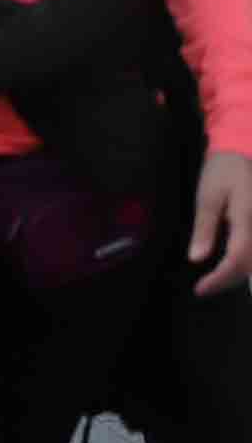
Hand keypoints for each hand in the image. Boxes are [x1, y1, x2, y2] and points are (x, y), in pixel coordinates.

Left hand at [196, 150, 251, 297]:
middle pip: (251, 266)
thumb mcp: (208, 196)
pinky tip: (230, 266)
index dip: (220, 278)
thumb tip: (197, 258)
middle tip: (205, 288)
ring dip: (239, 275)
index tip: (200, 289)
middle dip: (228, 281)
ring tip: (215, 280)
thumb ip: (205, 227)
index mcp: (248, 218)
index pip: (238, 259)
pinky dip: (246, 264)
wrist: (245, 153)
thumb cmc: (224, 171)